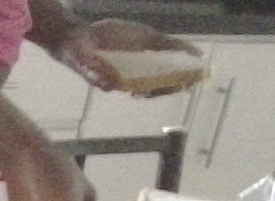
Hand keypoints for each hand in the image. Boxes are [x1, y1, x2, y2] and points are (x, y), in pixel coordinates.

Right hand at [56, 19, 202, 91]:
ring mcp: (139, 57)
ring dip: (182, 69)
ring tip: (201, 71)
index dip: (161, 89)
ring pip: (164, 65)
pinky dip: (179, 49)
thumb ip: (92, 72)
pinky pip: (163, 46)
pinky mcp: (141, 42)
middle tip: (195, 82)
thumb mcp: (80, 61)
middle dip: (176, 82)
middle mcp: (133, 71)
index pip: (145, 88)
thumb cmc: (75, 52)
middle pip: (159, 80)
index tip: (175, 88)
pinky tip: (195, 53)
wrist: (73, 38)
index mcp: (121, 80)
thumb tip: (108, 85)